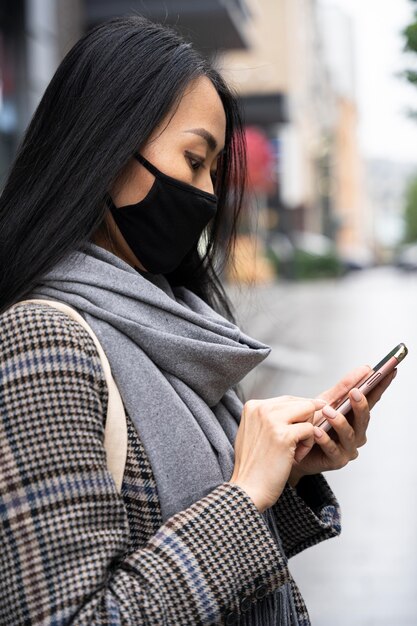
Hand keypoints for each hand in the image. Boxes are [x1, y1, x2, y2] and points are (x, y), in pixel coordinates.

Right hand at [230, 395, 326, 511]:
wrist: (247, 489)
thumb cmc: (253, 465)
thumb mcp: (254, 431)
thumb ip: (270, 416)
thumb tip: (299, 405)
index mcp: (253, 405)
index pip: (288, 399)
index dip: (298, 417)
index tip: (293, 434)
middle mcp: (261, 408)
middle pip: (301, 403)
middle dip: (305, 422)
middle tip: (295, 443)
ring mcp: (272, 420)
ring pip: (308, 412)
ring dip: (308, 432)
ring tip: (295, 449)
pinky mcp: (284, 435)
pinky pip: (310, 430)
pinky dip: (308, 445)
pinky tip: (296, 457)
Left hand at [288, 365, 397, 485]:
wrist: (294, 448)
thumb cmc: (312, 424)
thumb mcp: (327, 401)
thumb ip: (344, 388)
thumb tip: (364, 369)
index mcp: (356, 417)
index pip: (372, 399)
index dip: (382, 386)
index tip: (390, 371)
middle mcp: (357, 433)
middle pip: (364, 419)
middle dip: (361, 405)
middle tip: (355, 392)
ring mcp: (348, 448)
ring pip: (349, 434)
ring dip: (339, 421)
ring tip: (328, 411)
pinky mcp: (336, 460)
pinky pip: (332, 449)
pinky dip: (325, 439)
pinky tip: (317, 431)